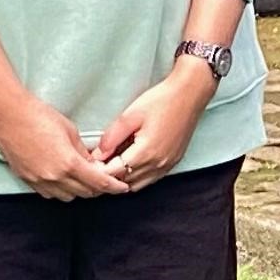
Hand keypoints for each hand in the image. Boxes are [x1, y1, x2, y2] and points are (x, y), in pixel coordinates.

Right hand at [0, 86, 125, 200]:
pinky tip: (64, 180)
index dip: (114, 187)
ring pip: (67, 197)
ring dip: (79, 191)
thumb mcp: (70, 131)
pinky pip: (49, 194)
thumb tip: (94, 164)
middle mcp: (54, 177)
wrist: (6, 114)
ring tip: (84, 179)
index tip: (122, 187)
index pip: (99, 183)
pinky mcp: (27, 180)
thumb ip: (83, 152)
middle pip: (85, 193)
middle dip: (98, 189)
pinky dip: (61, 190)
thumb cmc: (38, 116)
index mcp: (68, 164)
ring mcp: (39, 181)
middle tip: (105, 180)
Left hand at [98, 59, 215, 187]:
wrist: (190, 95)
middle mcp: (158, 164)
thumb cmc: (162, 100)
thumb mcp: (130, 115)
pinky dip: (137, 176)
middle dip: (108, 176)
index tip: (88, 164)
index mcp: (146, 152)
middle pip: (125, 182)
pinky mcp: (173, 162)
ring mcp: (167, 165)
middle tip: (96, 165)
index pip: (114, 173)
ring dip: (123, 179)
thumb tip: (98, 154)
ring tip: (111, 165)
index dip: (98, 171)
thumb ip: (111, 137)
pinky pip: (150, 179)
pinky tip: (129, 163)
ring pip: (138, 184)